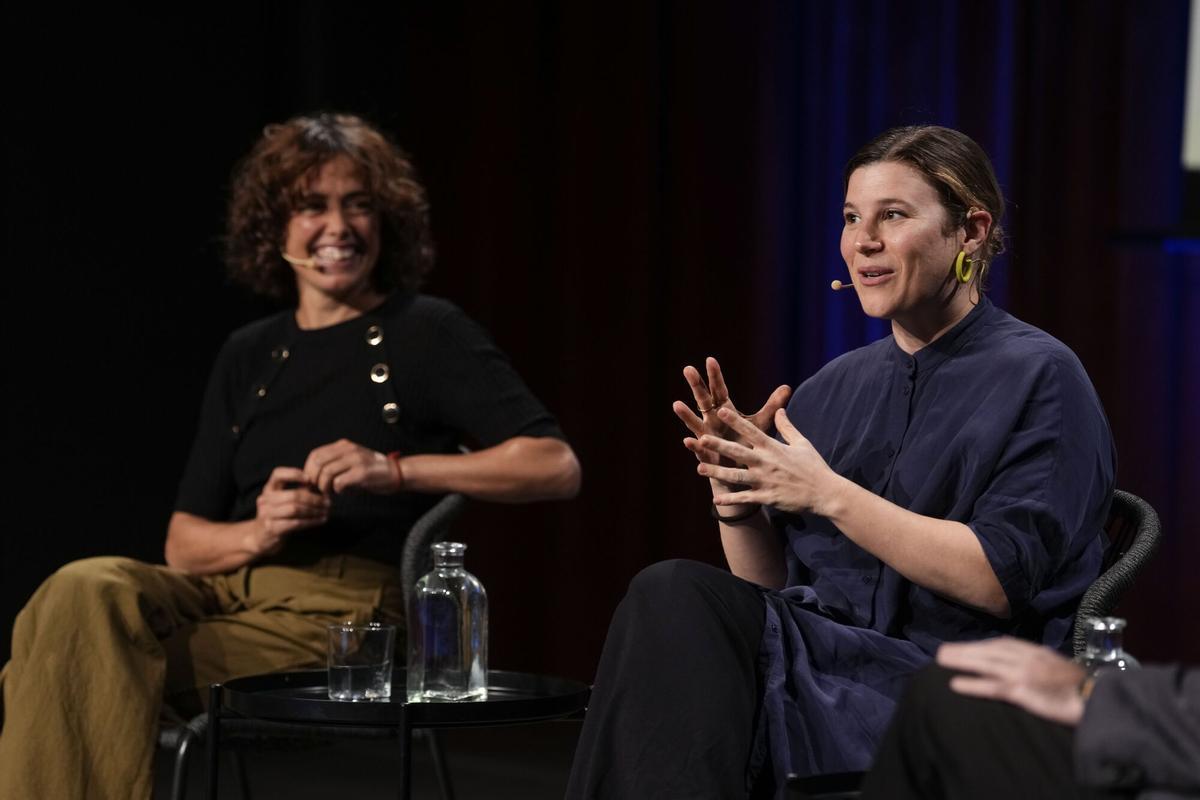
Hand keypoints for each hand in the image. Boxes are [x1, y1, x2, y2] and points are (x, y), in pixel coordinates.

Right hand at [250, 466, 330, 553]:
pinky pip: (295, 523)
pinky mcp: (271, 528)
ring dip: (314, 511)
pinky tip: (320, 521)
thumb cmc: (278, 516)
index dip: (294, 473)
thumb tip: (320, 485)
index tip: (310, 480)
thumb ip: (298, 492)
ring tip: (326, 512)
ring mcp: (267, 514)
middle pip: (293, 495)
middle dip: (314, 499)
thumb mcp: (284, 501)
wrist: (261, 538)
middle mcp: (265, 499)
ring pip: (294, 509)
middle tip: (328, 503)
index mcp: (269, 489)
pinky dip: (310, 522)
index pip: (277, 474)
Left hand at [302, 438, 402, 494]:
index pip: (315, 455)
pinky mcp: (362, 472)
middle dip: (314, 480)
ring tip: (330, 493)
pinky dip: (337, 490)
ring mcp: (356, 460)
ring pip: (326, 473)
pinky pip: (339, 482)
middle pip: (318, 463)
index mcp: (343, 446)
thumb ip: (334, 464)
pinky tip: (343, 492)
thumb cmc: (370, 472)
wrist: (395, 473)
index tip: (312, 483)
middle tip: (319, 490)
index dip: (309, 470)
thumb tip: (312, 477)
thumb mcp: (351, 461)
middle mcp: (348, 449)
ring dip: (325, 487)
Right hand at [672, 356, 790, 472]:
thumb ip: (772, 406)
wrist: (742, 473)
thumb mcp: (760, 424)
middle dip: (696, 386)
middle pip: (703, 401)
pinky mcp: (708, 456)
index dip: (715, 376)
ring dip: (686, 415)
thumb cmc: (748, 445)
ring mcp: (708, 438)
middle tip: (688, 369)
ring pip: (695, 424)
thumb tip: (787, 387)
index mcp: (725, 412)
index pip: (720, 390)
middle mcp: (713, 422)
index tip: (710, 360)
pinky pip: (699, 450)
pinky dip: (693, 445)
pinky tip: (687, 440)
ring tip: (677, 404)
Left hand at [695, 408, 842, 515]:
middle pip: (738, 452)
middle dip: (719, 446)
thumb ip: (787, 427)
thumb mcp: (802, 443)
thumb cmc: (814, 466)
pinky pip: (745, 498)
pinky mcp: (767, 497)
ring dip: (717, 473)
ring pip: (736, 476)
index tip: (720, 411)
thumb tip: (780, 409)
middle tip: (701, 439)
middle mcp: (766, 463)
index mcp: (774, 448)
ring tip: (700, 468)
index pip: (751, 431)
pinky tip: (715, 499)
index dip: (735, 421)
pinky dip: (730, 499)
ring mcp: (765, 481)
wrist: (825, 493)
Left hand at [936, 637, 1087, 725]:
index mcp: (1037, 651)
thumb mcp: (1058, 668)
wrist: (1098, 698)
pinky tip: (956, 685)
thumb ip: (1040, 664)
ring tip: (942, 661)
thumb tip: (1026, 668)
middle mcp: (1028, 657)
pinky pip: (992, 686)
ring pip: (986, 664)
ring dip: (961, 661)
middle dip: (965, 649)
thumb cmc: (1082, 688)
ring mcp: (1024, 673)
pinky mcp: (1023, 690)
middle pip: (989, 651)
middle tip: (942, 651)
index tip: (967, 647)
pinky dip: (973, 685)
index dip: (982, 646)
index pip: (1003, 644)